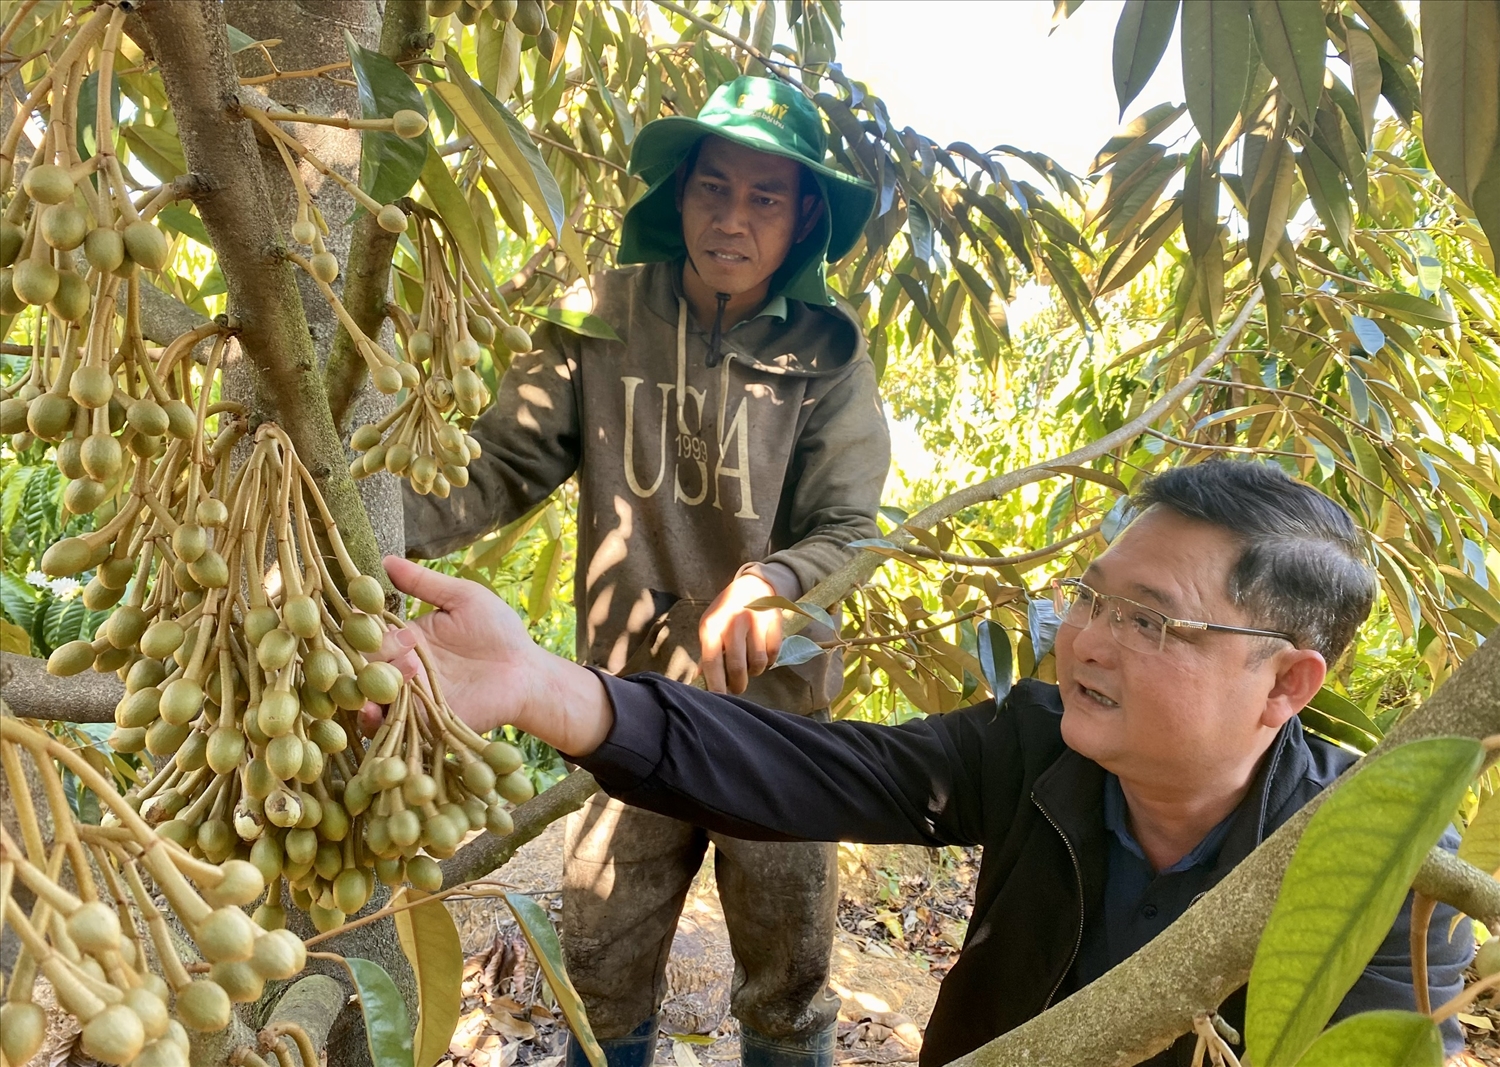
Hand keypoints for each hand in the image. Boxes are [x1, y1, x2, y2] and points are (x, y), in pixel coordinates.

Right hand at [360, 557, 612, 755]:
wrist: (526, 671)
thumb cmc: (498, 631)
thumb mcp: (462, 598)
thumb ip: (424, 583)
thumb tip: (385, 559)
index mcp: (405, 638)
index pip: (368, 632)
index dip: (360, 624)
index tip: (358, 613)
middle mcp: (400, 668)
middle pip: (364, 663)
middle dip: (371, 655)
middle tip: (403, 646)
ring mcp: (409, 697)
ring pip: (369, 696)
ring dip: (370, 687)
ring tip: (396, 674)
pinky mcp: (421, 723)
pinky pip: (389, 725)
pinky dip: (377, 720)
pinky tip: (376, 709)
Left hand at [698, 573, 782, 694]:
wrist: (752, 586)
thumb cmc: (726, 613)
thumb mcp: (711, 628)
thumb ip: (708, 654)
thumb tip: (700, 682)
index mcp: (711, 626)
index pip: (712, 662)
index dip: (716, 685)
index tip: (720, 699)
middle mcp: (732, 622)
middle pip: (737, 667)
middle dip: (738, 684)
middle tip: (738, 688)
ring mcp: (755, 621)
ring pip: (758, 663)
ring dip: (755, 671)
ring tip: (750, 666)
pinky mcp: (774, 621)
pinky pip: (773, 654)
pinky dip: (769, 660)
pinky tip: (762, 653)